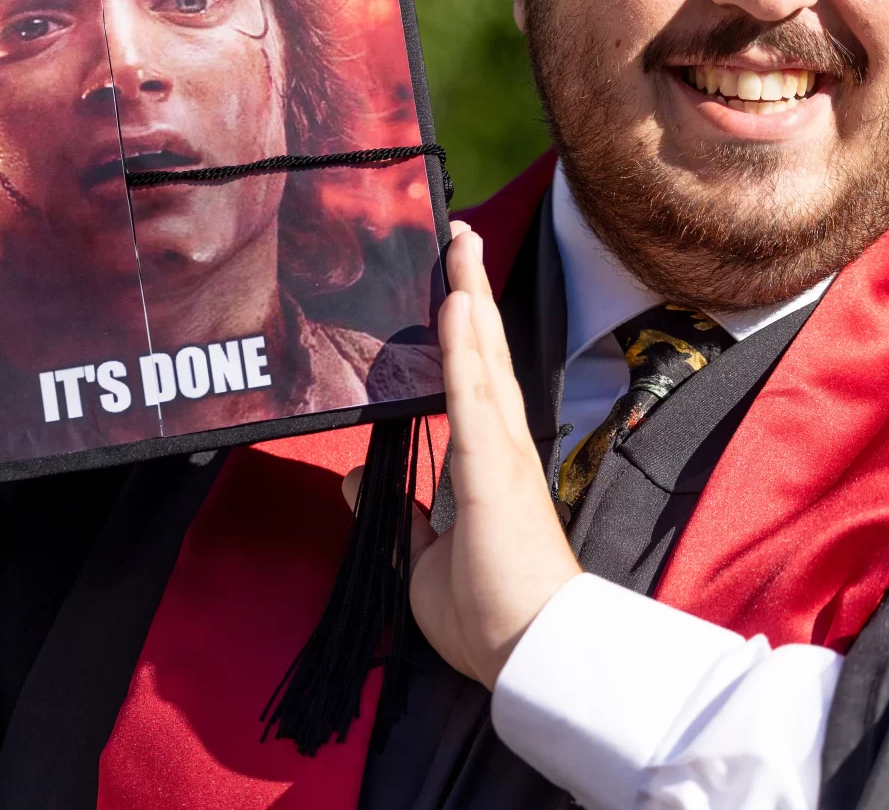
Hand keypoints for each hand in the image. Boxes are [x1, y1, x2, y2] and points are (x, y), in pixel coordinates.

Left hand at [345, 221, 580, 689]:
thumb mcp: (422, 558)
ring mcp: (500, 450)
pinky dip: (461, 343)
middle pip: (483, 351)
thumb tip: (359, 477)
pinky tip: (455, 298)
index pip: (473, 382)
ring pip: (481, 356)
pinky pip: (471, 391)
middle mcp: (500, 445)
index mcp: (489, 465)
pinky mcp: (492, 465)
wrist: (529, 652)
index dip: (462, 332)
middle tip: (457, 235)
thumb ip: (396, 514)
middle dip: (469, 290)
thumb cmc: (489, 615)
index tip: (450, 284)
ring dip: (467, 294)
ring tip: (456, 241)